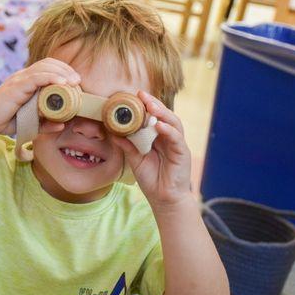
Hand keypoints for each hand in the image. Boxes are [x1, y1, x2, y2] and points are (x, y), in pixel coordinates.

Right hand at [0, 58, 80, 137]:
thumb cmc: (5, 122)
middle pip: (48, 63)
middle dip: (66, 69)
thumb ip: (45, 124)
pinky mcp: (16, 86)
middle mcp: (23, 76)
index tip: (76, 82)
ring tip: (74, 81)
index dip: (63, 70)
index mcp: (26, 81)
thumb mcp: (30, 123)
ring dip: (62, 72)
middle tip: (78, 81)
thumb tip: (63, 124)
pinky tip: (62, 83)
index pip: (47, 67)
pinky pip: (36, 77)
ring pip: (44, 67)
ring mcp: (19, 80)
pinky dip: (51, 78)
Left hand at [111, 90, 192, 208]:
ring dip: (162, 113)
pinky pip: (176, 138)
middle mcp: (168, 137)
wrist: (164, 199)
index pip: (153, 117)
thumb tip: (112, 133)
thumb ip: (126, 145)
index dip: (146, 106)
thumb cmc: (151, 179)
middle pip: (164, 115)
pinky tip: (159, 125)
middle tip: (141, 94)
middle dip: (153, 103)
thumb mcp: (135, 159)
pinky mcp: (182, 153)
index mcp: (158, 137)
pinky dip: (168, 130)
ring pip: (173, 123)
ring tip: (151, 105)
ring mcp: (177, 144)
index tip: (134, 95)